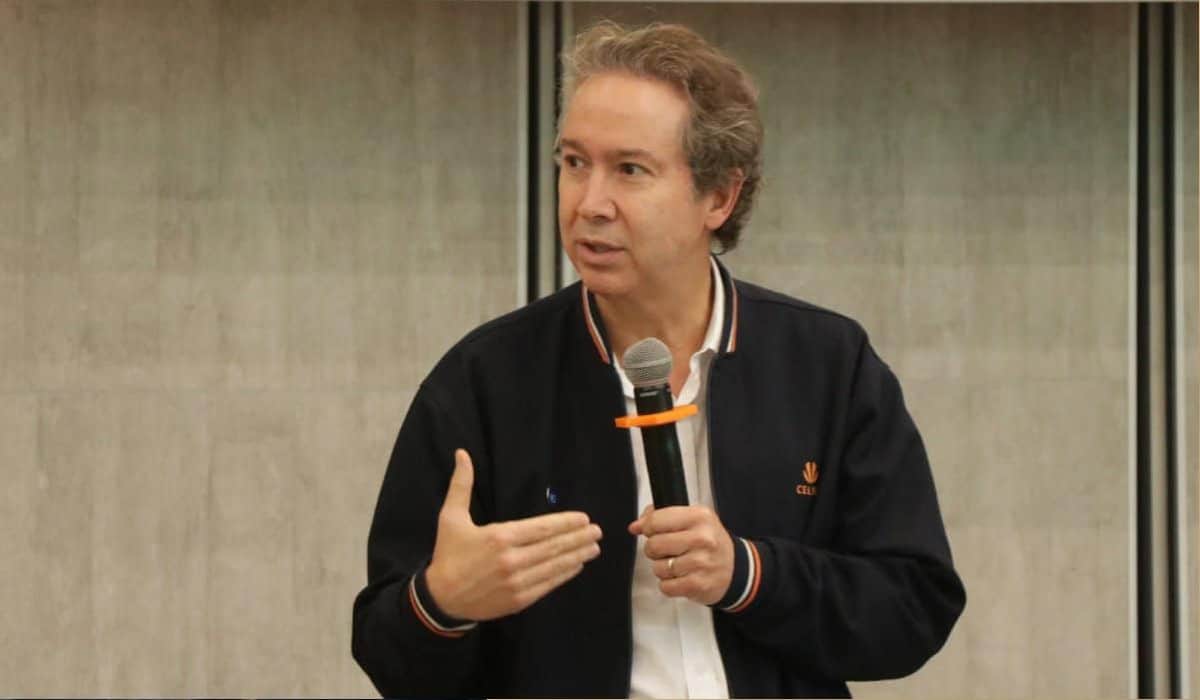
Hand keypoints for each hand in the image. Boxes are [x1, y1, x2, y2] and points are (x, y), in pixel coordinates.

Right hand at [424, 449, 602, 621]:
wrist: (442, 598)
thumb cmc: (449, 554)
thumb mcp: (451, 517)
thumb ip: (461, 485)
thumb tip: (462, 454)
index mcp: (499, 537)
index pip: (542, 529)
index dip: (566, 523)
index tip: (584, 518)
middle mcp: (512, 559)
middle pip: (553, 546)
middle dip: (578, 538)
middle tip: (597, 531)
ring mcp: (517, 581)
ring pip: (554, 566)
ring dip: (577, 556)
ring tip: (594, 547)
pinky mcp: (519, 600)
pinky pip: (548, 584)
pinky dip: (564, 575)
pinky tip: (576, 566)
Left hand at [628, 504, 734, 605]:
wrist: (736, 569)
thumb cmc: (710, 543)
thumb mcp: (693, 519)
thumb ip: (662, 516)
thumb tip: (636, 526)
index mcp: (699, 517)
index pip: (656, 520)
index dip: (647, 527)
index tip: (650, 531)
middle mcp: (702, 538)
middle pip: (654, 545)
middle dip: (654, 550)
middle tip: (665, 550)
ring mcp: (701, 562)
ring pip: (658, 567)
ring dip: (662, 568)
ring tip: (677, 564)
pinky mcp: (697, 584)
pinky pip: (666, 586)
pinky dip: (669, 584)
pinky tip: (680, 577)